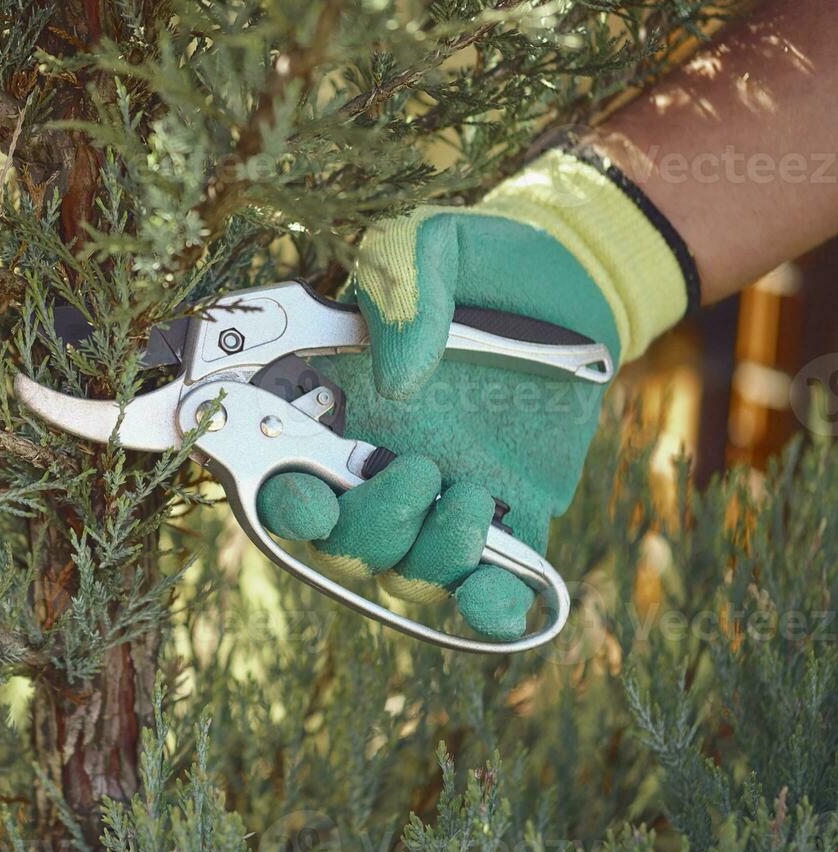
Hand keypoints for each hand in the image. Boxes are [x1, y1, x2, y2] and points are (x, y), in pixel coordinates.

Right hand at [258, 149, 690, 639]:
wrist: (571, 278)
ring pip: (405, 571)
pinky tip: (502, 602)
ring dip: (430, 555)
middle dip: (370, 528)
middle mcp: (375, 463)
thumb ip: (398, 285)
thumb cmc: (476, 260)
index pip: (280, 476)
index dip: (282, 506)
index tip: (311, 500)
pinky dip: (487, 608)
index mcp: (332, 406)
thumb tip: (398, 378)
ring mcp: (439, 497)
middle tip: (418, 469)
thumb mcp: (424, 243)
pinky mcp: (509, 518)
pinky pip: (486, 586)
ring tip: (470, 497)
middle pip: (341, 542)